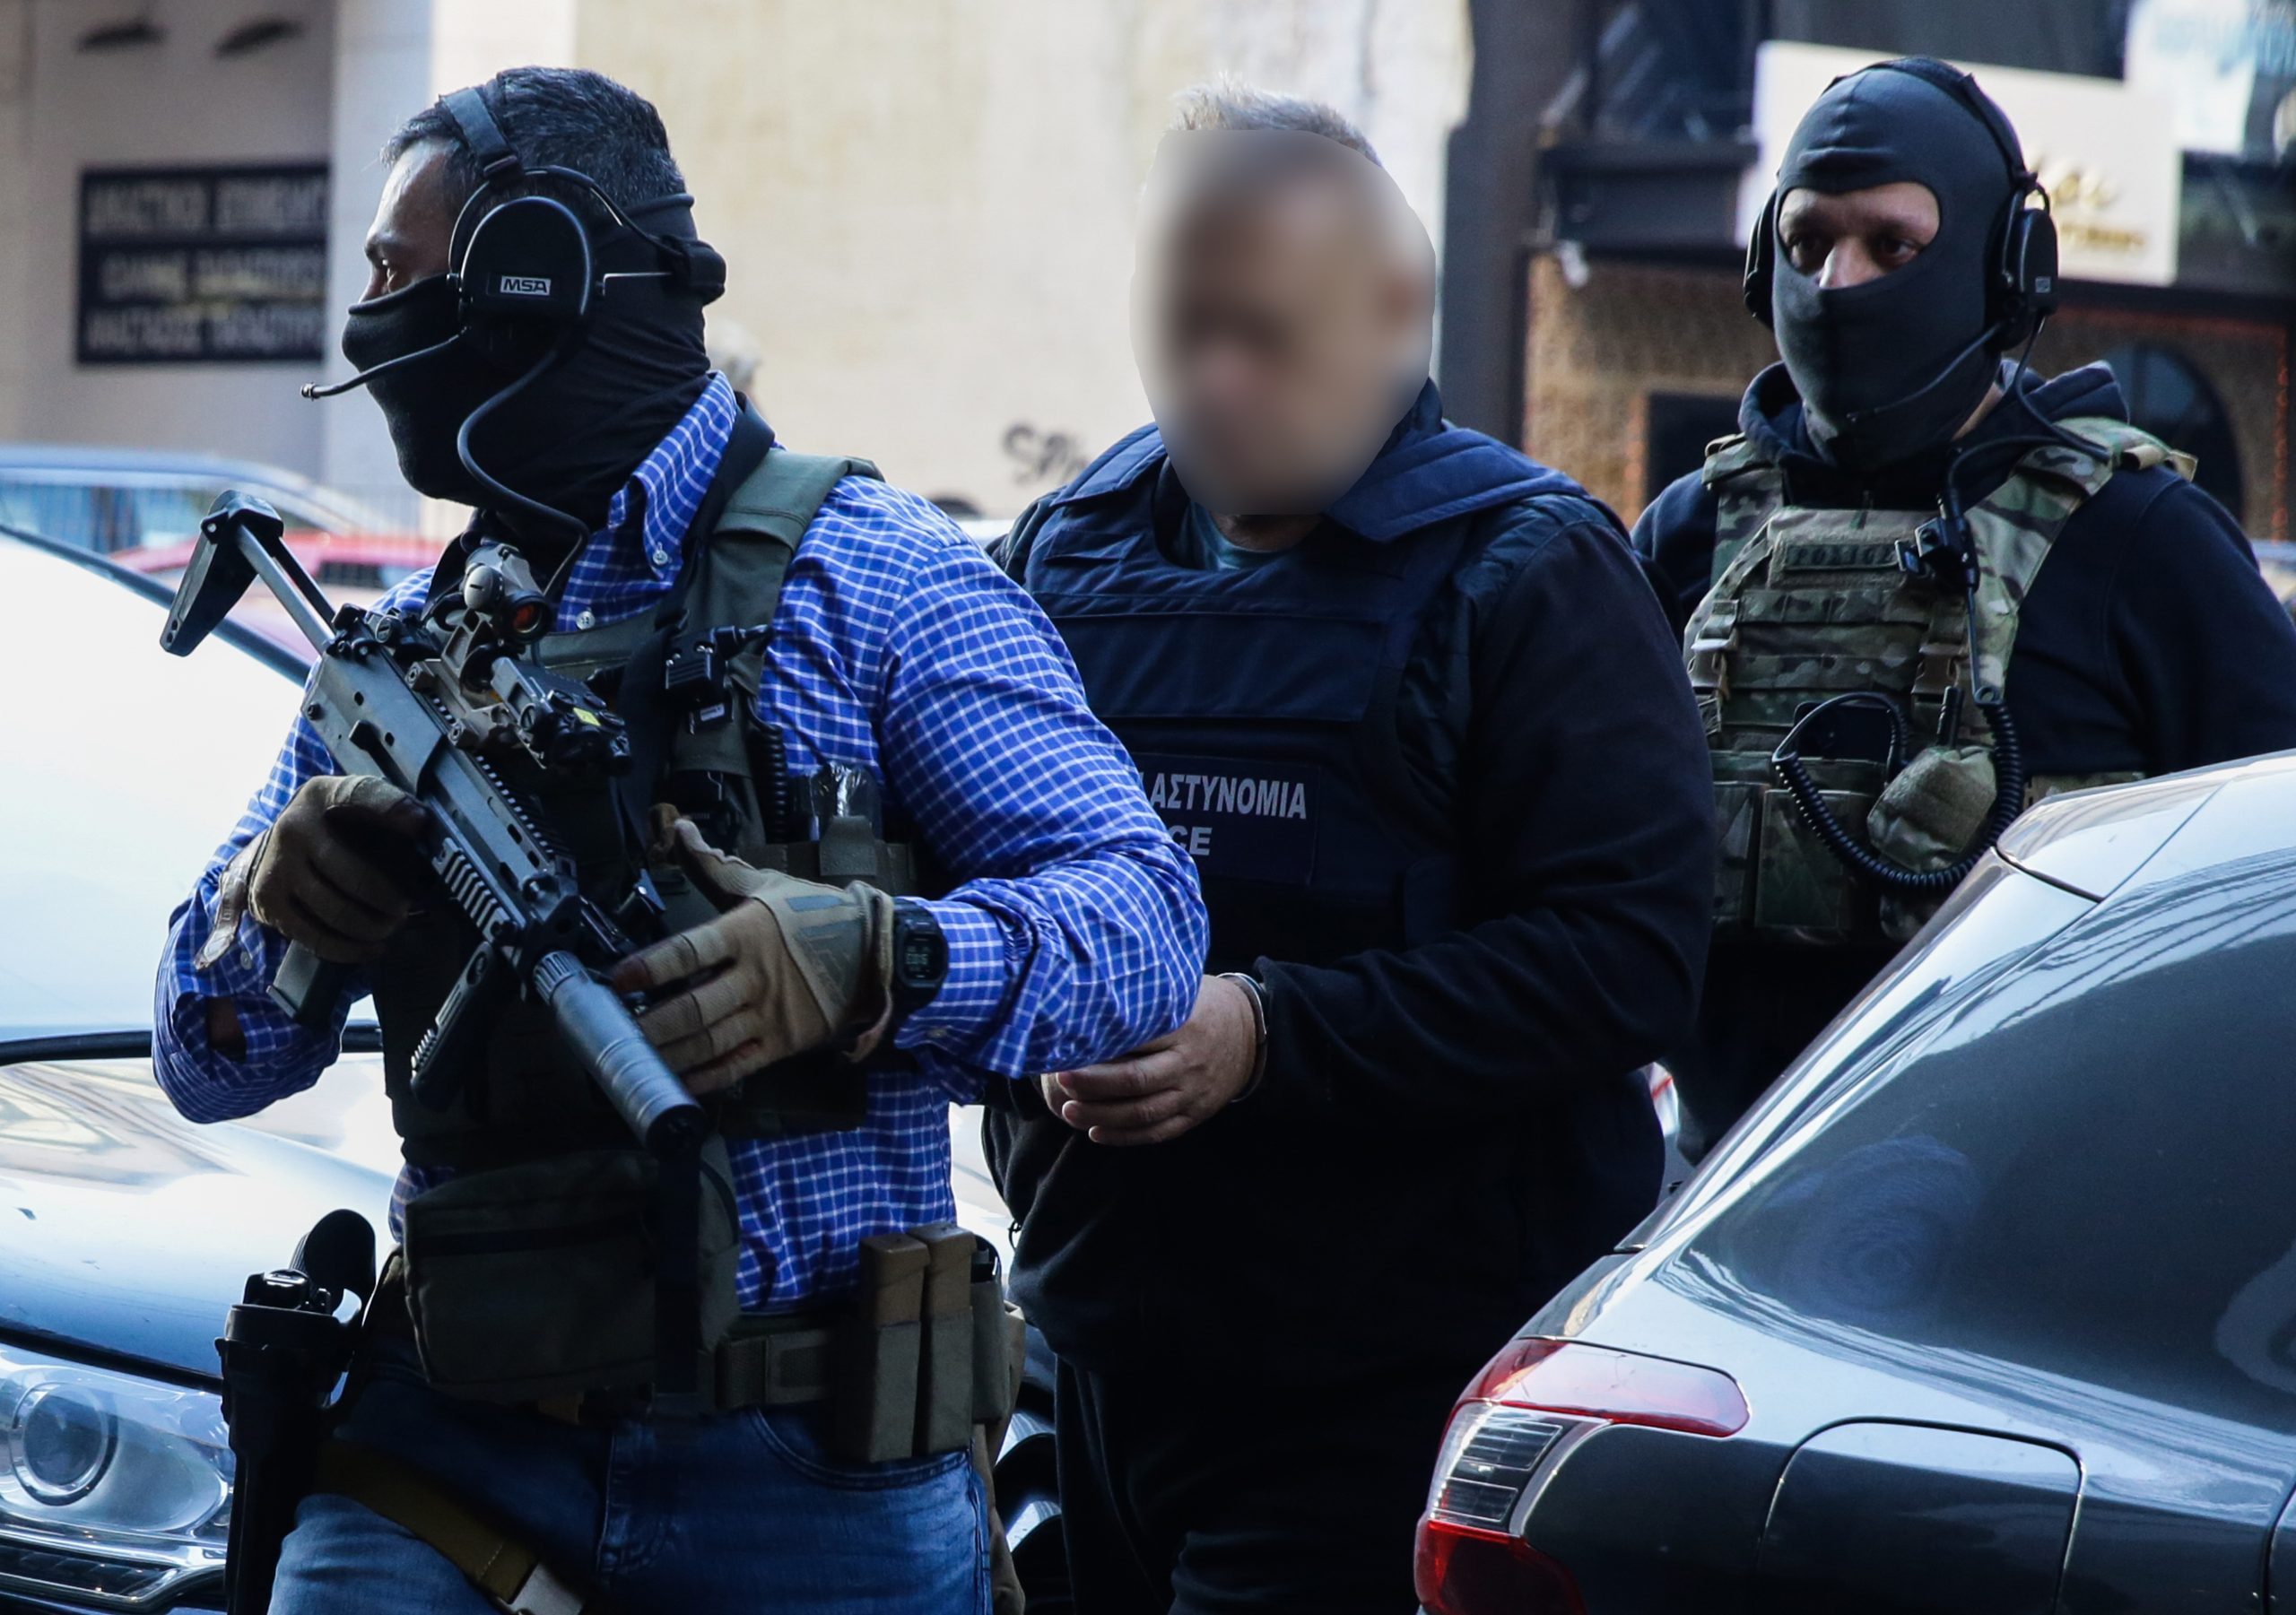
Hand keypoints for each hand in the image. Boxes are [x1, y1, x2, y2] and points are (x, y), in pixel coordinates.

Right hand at [232, 775, 427, 963]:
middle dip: (391, 900)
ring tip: (391, 926)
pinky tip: (372, 947)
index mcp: (321, 796)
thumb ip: (385, 806)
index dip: (392, 808)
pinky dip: (351, 949)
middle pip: (357, 877)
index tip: (419, 824)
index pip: (360, 795)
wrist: (269, 845)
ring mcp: (277, 868)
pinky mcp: (268, 902)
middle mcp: (294, 829)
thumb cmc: (327, 825)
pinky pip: (316, 937)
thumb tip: (422, 825)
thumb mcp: (350, 802)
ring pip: (338, 912)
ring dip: (374, 927)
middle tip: (406, 908)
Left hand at [608, 816, 893, 1094]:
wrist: (875, 950)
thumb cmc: (814, 915)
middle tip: (618, 1031)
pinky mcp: (783, 1041)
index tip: (620, 979)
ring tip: (637, 1058)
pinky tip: (677, 1081)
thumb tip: (680, 830)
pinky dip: (706, 1078)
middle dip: (652, 1023)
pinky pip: (738, 1065)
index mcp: (747, 933)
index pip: (692, 950)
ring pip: (711, 1041)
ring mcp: (770, 1013)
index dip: (653, 966)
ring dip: (670, 1053)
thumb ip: (714, 866)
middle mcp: (755, 976)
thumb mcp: (765, 885)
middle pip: (695, 1007)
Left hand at [1043, 974, 1258, 1145]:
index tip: (1067, 1048)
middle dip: (1094, 1085)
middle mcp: (1188, 1062)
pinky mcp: (1196, 1113)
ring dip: (1102, 1116)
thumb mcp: (1182, 989)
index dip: (1100, 1047)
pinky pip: (1159, 1132)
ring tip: (1069, 1111)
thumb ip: (1147, 994)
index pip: (1136, 1041)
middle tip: (1061, 1081)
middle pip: (1135, 1081)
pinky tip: (1097, 1133)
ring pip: (1144, 1113)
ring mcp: (1193, 1092)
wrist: (1252, 1031)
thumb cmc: (1203, 1004)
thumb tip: (1092, 987)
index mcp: (1184, 1027)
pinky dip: (1126, 1137)